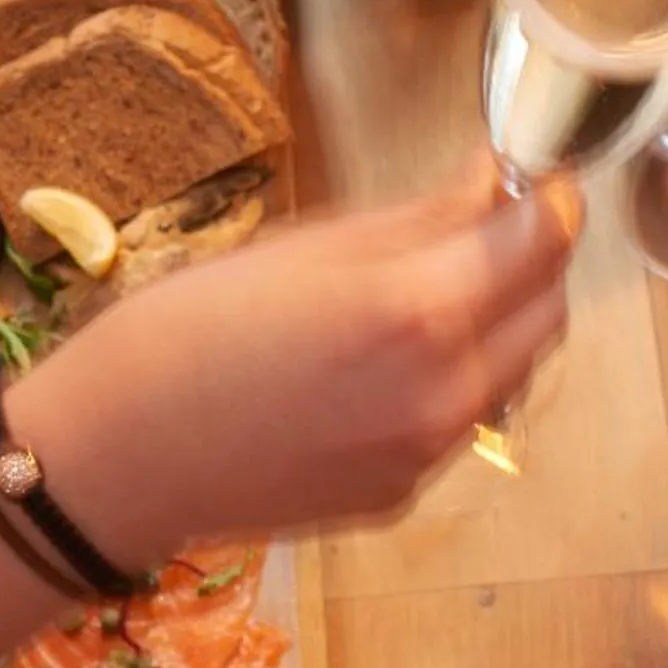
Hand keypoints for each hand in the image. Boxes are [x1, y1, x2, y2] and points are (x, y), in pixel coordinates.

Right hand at [3, 160, 581, 562]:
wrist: (116, 460)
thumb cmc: (184, 333)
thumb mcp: (304, 248)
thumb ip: (420, 221)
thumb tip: (493, 182)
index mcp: (418, 310)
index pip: (541, 242)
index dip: (551, 198)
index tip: (539, 174)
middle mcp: (444, 392)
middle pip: (547, 313)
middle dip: (534, 261)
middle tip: (489, 223)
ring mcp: (429, 453)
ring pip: (513, 373)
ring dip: (500, 323)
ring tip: (429, 290)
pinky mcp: (403, 493)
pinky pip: (461, 422)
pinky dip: (452, 380)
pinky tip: (380, 362)